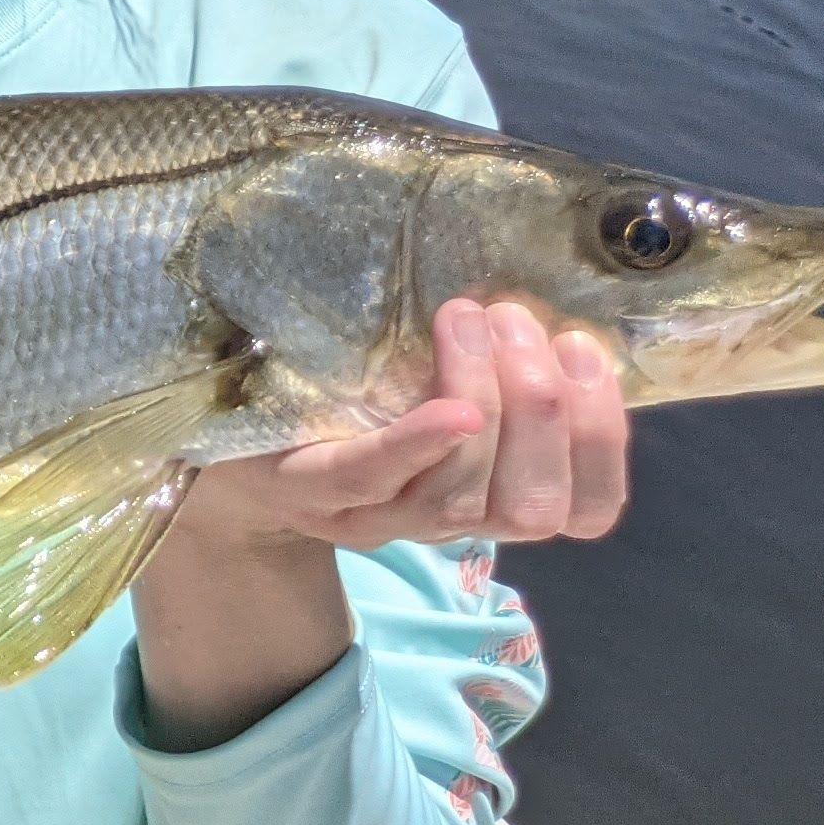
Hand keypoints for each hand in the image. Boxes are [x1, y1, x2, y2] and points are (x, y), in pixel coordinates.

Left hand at [131, 299, 623, 750]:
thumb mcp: (425, 384)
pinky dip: (416, 446)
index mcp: (485, 495)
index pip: (584, 509)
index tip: (585, 354)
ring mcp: (370, 513)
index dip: (603, 442)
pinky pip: (369, 478)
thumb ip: (489, 367)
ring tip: (470, 318)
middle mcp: (438, 521)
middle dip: (545, 413)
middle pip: (530, 504)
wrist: (221, 442)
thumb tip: (553, 303)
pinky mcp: (305, 490)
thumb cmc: (343, 400)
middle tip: (520, 323)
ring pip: (461, 496)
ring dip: (487, 401)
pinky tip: (451, 412)